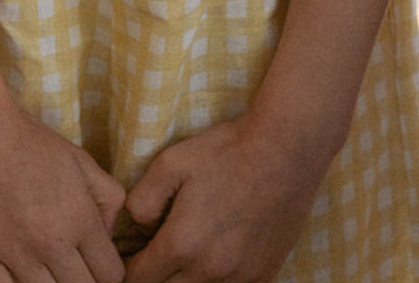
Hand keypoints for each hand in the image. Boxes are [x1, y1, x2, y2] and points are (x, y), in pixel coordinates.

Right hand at [0, 93, 124, 282]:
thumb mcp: (82, 162)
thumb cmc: (32, 144)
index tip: (102, 267)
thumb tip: (109, 233)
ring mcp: (13, 256)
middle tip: (77, 270)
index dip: (110, 274)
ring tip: (51, 271)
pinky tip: (20, 277)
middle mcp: (50, 244)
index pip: (109, 274)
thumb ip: (107, 198)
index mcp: (80, 219)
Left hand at [121, 114, 325, 282]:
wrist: (289, 147)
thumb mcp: (172, 161)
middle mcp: (208, 269)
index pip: (136, 280)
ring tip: (190, 253)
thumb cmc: (229, 150)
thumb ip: (140, 201)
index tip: (133, 254)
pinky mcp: (263, 275)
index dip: (129, 267)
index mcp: (181, 244)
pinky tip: (219, 258)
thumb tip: (136, 229)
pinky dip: (217, 281)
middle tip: (159, 254)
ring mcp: (239, 276)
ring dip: (185, 279)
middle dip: (155, 276)